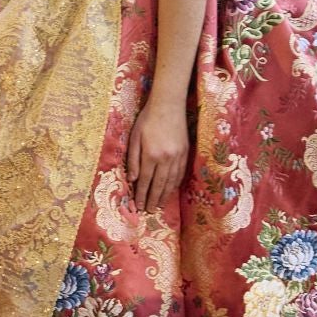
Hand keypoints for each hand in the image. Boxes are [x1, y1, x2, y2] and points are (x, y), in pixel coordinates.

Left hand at [126, 96, 189, 211]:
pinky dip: (175, 184)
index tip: (138, 206)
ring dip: (165, 195)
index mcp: (151, 155)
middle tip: (149, 211)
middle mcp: (165, 159)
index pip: (144, 180)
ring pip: (171, 181)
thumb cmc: (147, 119)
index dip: (141, 195)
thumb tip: (131, 179)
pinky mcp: (185, 153)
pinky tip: (171, 190)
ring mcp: (177, 157)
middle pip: (158, 185)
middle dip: (152, 199)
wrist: (168, 105)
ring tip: (159, 205)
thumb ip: (132, 159)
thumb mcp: (134, 137)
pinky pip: (180, 173)